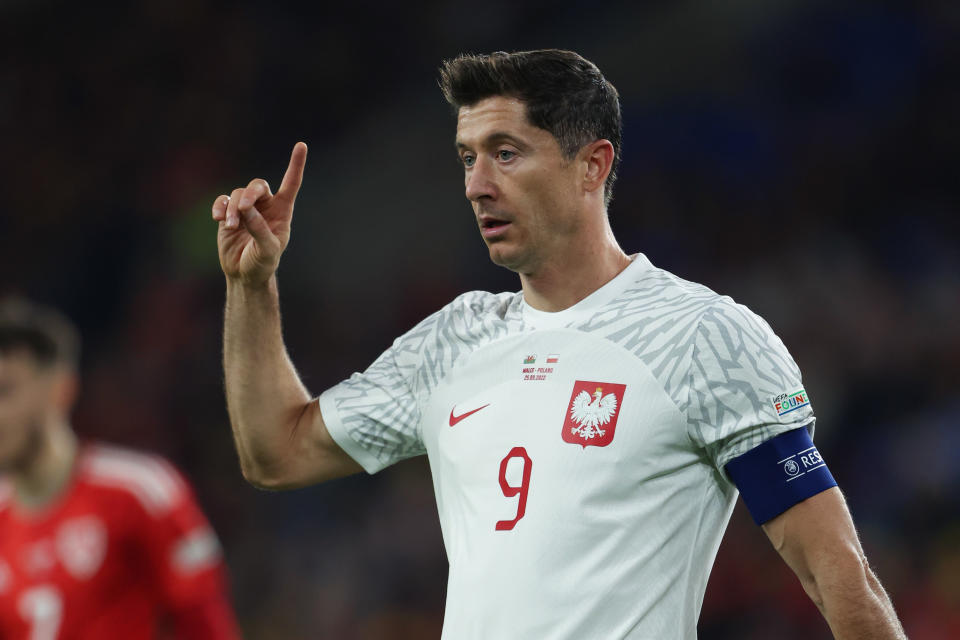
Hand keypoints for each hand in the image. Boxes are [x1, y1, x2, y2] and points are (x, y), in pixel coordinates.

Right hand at [212, 142, 307, 285]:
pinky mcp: (228, 214)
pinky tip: (219, 218)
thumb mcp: (266, 250)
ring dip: (233, 209)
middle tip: (243, 209)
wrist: (244, 275)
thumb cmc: (262, 264)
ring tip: (230, 226)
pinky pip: (223, 201)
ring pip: (238, 194)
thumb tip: (246, 209)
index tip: (301, 145)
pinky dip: (220, 207)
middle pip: (258, 186)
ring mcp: (246, 209)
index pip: (291, 184)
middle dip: (250, 194)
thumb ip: (259, 229)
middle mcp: (265, 206)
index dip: (296, 165)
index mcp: (282, 212)